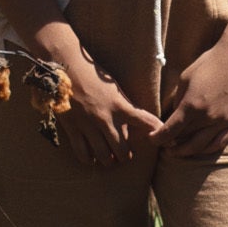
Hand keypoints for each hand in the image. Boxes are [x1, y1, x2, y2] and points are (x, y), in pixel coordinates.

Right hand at [59, 52, 161, 167]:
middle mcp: (105, 118)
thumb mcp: (114, 88)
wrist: (66, 67)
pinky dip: (89, 159)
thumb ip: (125, 106)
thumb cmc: (92, 74)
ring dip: (109, 160)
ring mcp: (88, 126)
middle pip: (122, 149)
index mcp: (119, 105)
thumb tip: (135, 122)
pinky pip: (83, 153)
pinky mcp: (72, 129)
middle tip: (126, 154)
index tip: (161, 136)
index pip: (144, 121)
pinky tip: (92, 158)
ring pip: (104, 156)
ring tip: (110, 159)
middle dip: (126, 155)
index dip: (157, 130)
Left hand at [152, 35, 227, 157]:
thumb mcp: (185, 79)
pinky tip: (199, 147)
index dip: (158, 138)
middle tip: (163, 145)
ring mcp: (222, 121)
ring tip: (178, 150)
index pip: (170, 131)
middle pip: (184, 141)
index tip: (152, 139)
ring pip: (201, 147)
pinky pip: (219, 143)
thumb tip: (172, 117)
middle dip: (170, 145)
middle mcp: (207, 117)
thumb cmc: (209, 63)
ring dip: (187, 151)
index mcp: (191, 105)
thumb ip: (178, 101)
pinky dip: (206, 148)